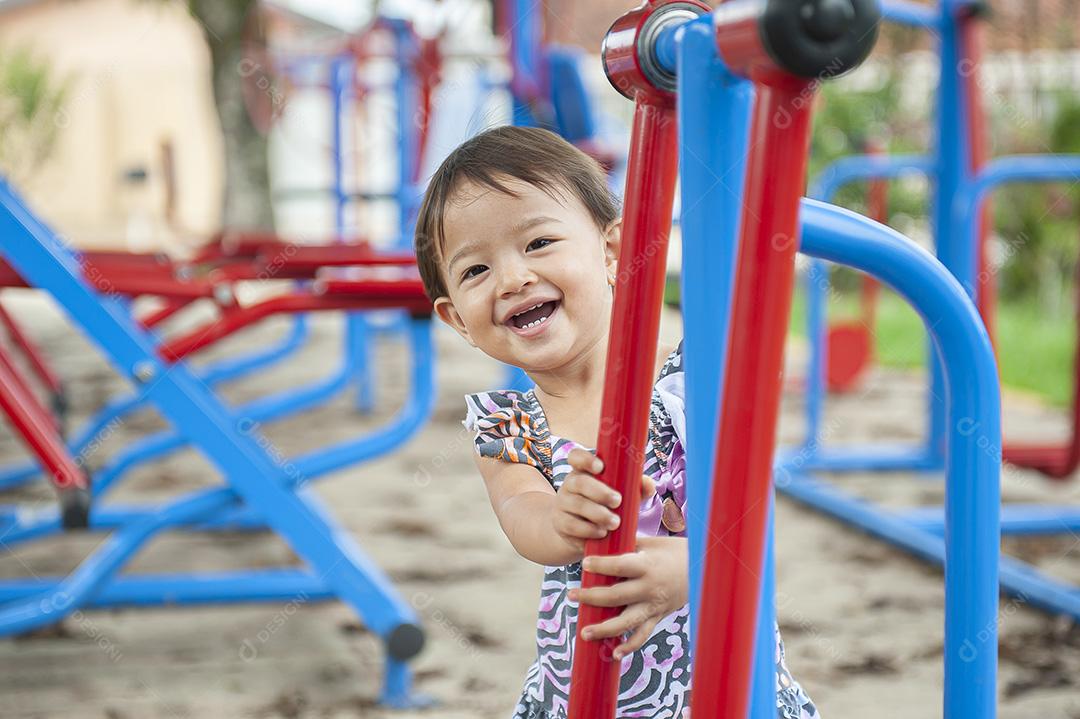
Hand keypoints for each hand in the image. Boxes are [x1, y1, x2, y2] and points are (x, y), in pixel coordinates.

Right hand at [553, 449, 656, 557]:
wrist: (582, 531)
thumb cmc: (606, 506)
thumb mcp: (621, 494)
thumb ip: (636, 487)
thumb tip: (648, 484)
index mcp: (583, 471)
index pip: (576, 457)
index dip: (585, 459)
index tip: (600, 466)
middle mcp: (570, 484)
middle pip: (579, 482)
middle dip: (600, 492)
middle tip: (618, 501)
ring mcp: (563, 503)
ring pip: (576, 505)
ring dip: (598, 514)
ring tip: (615, 522)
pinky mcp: (560, 523)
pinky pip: (572, 525)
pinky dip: (589, 529)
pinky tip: (601, 532)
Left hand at [568, 535, 687, 659]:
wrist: (702, 570)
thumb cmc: (672, 552)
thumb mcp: (650, 543)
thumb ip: (626, 545)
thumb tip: (598, 539)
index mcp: (646, 566)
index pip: (619, 567)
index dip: (601, 566)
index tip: (584, 564)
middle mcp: (649, 588)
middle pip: (616, 597)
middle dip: (591, 597)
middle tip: (571, 595)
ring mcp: (653, 606)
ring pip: (627, 622)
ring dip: (604, 629)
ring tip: (584, 633)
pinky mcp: (657, 617)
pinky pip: (643, 635)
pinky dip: (629, 646)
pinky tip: (614, 654)